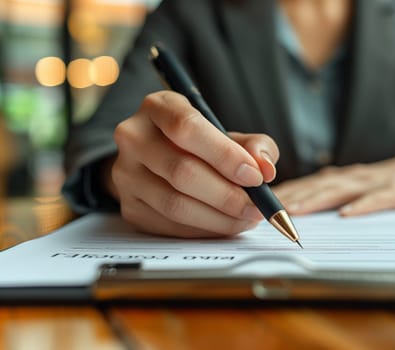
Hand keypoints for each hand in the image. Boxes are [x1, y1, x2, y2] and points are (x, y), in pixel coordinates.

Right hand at [104, 91, 278, 237]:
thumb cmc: (198, 143)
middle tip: (256, 207)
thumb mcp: (226, 133)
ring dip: (219, 218)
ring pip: (175, 204)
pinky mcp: (129, 207)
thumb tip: (265, 169)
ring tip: (246, 218)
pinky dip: (205, 230)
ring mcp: (126, 174)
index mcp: (159, 107)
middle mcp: (134, 137)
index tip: (255, 177)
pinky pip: (170, 226)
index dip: (225, 156)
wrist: (158, 160)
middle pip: (182, 171)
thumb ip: (253, 145)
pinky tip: (225, 224)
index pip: (187, 128)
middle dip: (228, 195)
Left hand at [273, 151, 394, 215]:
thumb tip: (296, 202)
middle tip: (264, 209)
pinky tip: (347, 215)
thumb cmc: (389, 180)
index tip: (257, 203)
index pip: (306, 184)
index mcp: (341, 177)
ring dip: (316, 200)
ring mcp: (374, 183)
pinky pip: (378, 200)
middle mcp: (352, 177)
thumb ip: (330, 191)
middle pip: (316, 186)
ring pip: (340, 191)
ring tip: (293, 211)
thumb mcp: (356, 184)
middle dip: (289, 197)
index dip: (282, 193)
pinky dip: (362, 207)